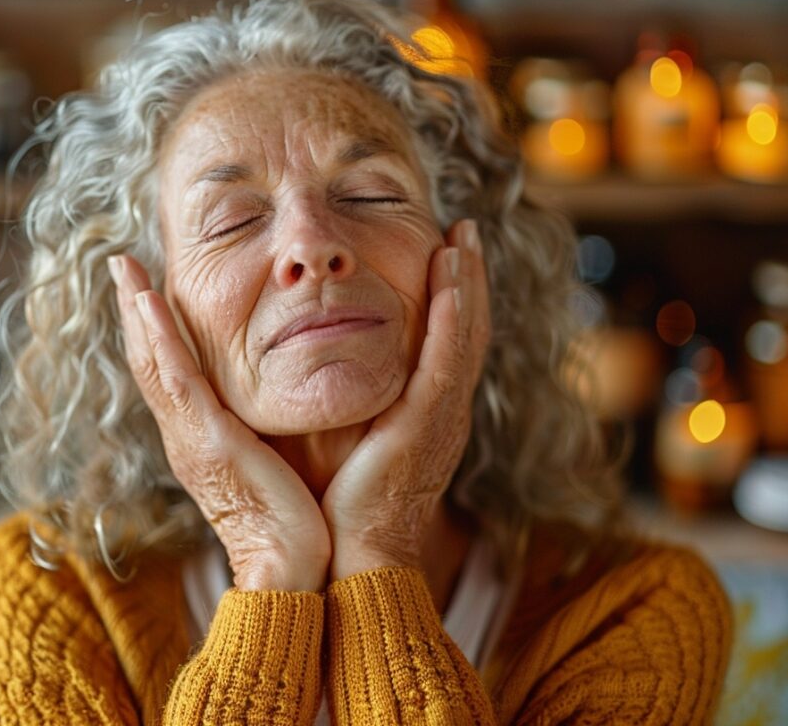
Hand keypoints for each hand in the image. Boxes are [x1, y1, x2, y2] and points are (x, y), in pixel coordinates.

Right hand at [109, 255, 330, 591]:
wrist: (291, 569)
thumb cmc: (294, 521)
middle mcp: (185, 435)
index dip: (154, 330)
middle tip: (122, 263)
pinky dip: (159, 337)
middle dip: (134, 309)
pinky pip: (175, 378)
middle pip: (149, 360)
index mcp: (200, 438)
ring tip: (125, 266)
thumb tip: (276, 409)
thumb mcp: (273, 464)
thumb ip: (264, 433)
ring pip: (153, 361)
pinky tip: (148, 300)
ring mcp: (190, 437)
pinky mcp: (207, 440)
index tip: (146, 288)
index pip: (170, 372)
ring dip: (136, 310)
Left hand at [321, 219, 490, 578]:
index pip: (448, 343)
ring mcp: (442, 416)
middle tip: (462, 231)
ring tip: (460, 237)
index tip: (443, 253)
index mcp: (428, 415)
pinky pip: (447, 358)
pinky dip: (453, 314)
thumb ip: (349, 402)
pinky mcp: (429, 422)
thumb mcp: (351, 441)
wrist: (351, 557)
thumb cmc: (341, 506)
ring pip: (465, 335)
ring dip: (466, 282)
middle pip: (467, 330)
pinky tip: (449, 276)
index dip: (452, 298)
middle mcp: (445, 411)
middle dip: (468, 278)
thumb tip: (319, 364)